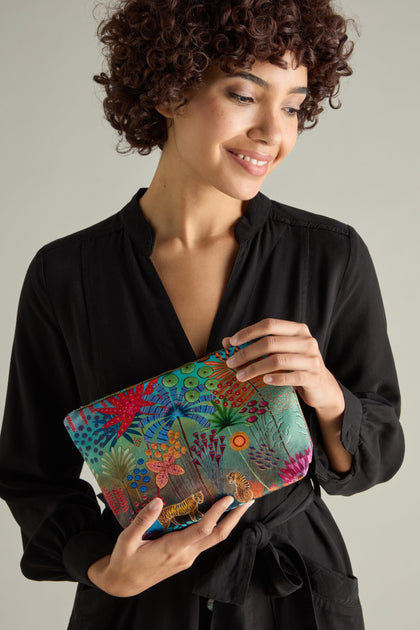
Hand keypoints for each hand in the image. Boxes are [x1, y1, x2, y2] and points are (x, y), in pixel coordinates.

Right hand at [87, 495, 252, 597]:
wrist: (123, 584)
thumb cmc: (124, 560)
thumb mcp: (127, 540)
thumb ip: (142, 520)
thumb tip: (157, 500)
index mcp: (172, 548)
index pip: (202, 530)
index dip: (216, 514)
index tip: (228, 498)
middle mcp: (185, 555)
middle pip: (217, 536)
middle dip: (234, 518)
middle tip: (248, 499)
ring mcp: (187, 558)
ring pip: (214, 539)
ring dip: (228, 522)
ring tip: (238, 503)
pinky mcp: (185, 558)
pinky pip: (205, 541)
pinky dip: (215, 527)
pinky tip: (216, 514)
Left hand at [222, 319, 351, 473]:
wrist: (322, 387)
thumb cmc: (295, 366)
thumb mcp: (278, 352)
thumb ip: (256, 345)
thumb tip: (226, 342)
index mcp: (297, 329)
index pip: (269, 324)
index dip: (248, 332)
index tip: (231, 343)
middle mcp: (306, 341)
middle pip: (270, 342)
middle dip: (246, 353)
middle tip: (230, 363)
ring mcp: (312, 359)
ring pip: (277, 360)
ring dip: (255, 368)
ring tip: (240, 376)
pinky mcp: (313, 377)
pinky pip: (291, 377)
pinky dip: (275, 378)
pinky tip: (263, 381)